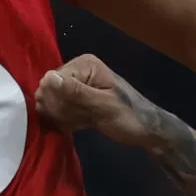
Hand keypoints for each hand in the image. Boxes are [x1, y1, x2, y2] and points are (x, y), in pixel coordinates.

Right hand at [35, 54, 159, 150]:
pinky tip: (82, 124)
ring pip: (53, 103)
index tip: (76, 112)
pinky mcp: (77, 100)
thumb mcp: (103, 106)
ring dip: (65, 116)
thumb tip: (48, 78)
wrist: (147, 131)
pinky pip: (60, 111)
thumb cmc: (130, 117)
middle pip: (49, 91)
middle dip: (61, 109)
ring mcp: (77, 85)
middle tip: (84, 117)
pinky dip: (68, 120)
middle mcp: (78, 70)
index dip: (58, 100)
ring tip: (85, 120)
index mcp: (85, 64)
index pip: (51, 80)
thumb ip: (76, 93)